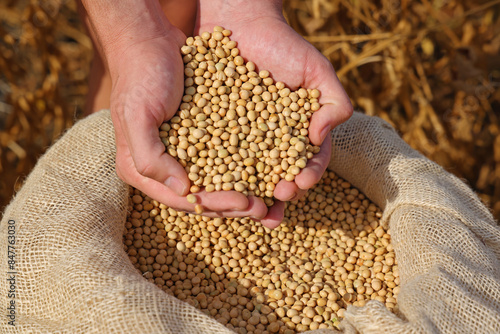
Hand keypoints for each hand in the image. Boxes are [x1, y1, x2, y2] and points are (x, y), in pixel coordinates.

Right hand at [104, 25, 267, 217]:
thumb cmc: (141, 76)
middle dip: (235, 205)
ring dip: (244, 190)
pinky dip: (243, 166)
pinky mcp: (200, 136)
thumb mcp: (137, 116)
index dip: (216, 205)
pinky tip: (267, 169)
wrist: (151, 41)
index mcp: (143, 169)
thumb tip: (184, 191)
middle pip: (203, 196)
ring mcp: (183, 152)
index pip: (183, 199)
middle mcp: (163, 166)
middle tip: (267, 209)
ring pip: (217, 180)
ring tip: (272, 197)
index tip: (247, 203)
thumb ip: (151, 158)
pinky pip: (224, 156)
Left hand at [197, 0, 352, 226]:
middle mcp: (272, 141)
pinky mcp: (215, 132)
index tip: (299, 182)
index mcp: (299, 132)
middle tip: (274, 201)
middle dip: (279, 194)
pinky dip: (218, 174)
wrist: (239, 22)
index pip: (309, 162)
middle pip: (278, 176)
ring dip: (250, 195)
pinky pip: (217, 156)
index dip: (307, 175)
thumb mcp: (316, 70)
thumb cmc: (283, 44)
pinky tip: (215, 188)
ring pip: (248, 174)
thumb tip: (322, 135)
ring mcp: (243, 139)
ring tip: (248, 207)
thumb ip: (334, 102)